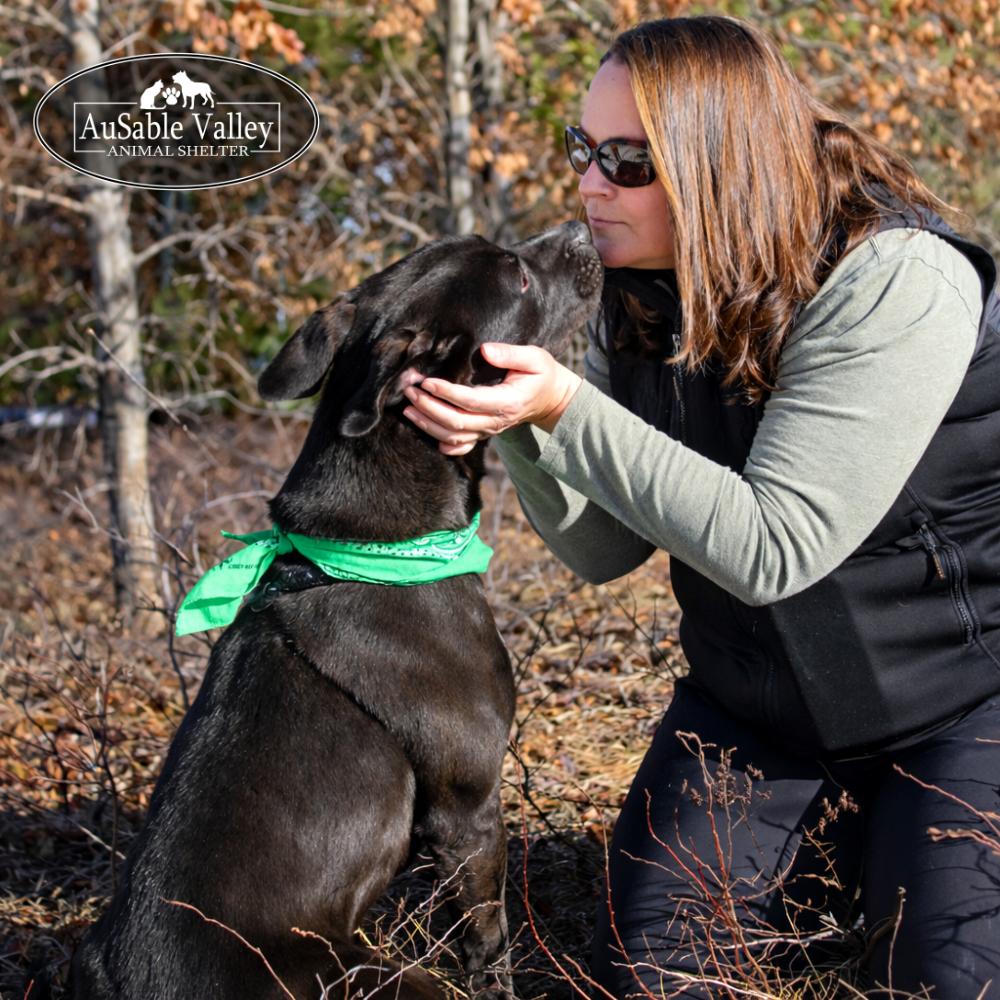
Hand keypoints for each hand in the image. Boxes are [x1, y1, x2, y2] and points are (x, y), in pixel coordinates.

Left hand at [402, 342, 582, 455]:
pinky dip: (442, 444)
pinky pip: (461, 447)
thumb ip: (511, 353)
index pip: (470, 401)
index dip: (446, 393)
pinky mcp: (483, 434)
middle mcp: (495, 421)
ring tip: (407, 409)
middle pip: (456, 423)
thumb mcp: (534, 357)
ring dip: (428, 425)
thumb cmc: (541, 373)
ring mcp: (488, 431)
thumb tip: (485, 351)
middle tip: (409, 391)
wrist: (550, 399)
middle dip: (429, 408)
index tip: (426, 382)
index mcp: (507, 402)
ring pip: (453, 437)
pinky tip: (425, 432)